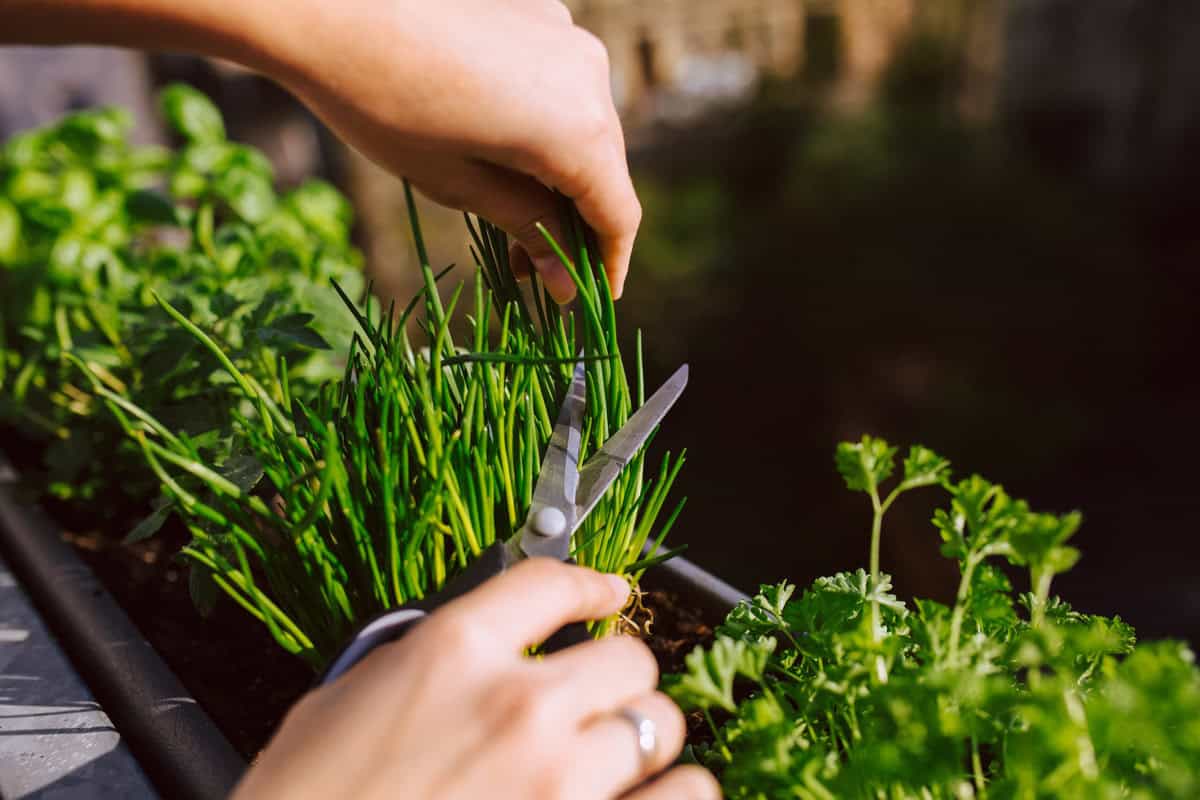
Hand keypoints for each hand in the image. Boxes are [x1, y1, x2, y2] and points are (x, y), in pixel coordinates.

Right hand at [232, 559, 719, 799]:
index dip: (589, 585)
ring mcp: (557, 777)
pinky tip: (651, 794)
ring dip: (643, 740)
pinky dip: (675, 792)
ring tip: (622, 756)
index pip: (550, 584)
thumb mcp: (345, 704)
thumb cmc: (306, 798)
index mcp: (452, 652)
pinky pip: (685, 796)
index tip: (608, 595)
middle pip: (629, 658)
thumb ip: (423, 664)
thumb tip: (475, 653)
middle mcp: (517, 703)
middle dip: (617, 676)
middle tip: (598, 698)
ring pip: (660, 727)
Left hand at [273, 0, 638, 302]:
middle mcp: (589, 77)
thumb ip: (528, 227)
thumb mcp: (459, 183)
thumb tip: (565, 279)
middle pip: (605, 169)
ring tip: (512, 216)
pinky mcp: (539, 13)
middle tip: (535, 269)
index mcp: (578, 129)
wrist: (329, 6)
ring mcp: (566, 37)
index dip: (609, 265)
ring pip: (583, 125)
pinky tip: (499, 147)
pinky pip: (560, 85)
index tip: (592, 300)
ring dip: (558, 175)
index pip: (619, 215)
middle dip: (577, 224)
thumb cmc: (386, 104)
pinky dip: (543, 126)